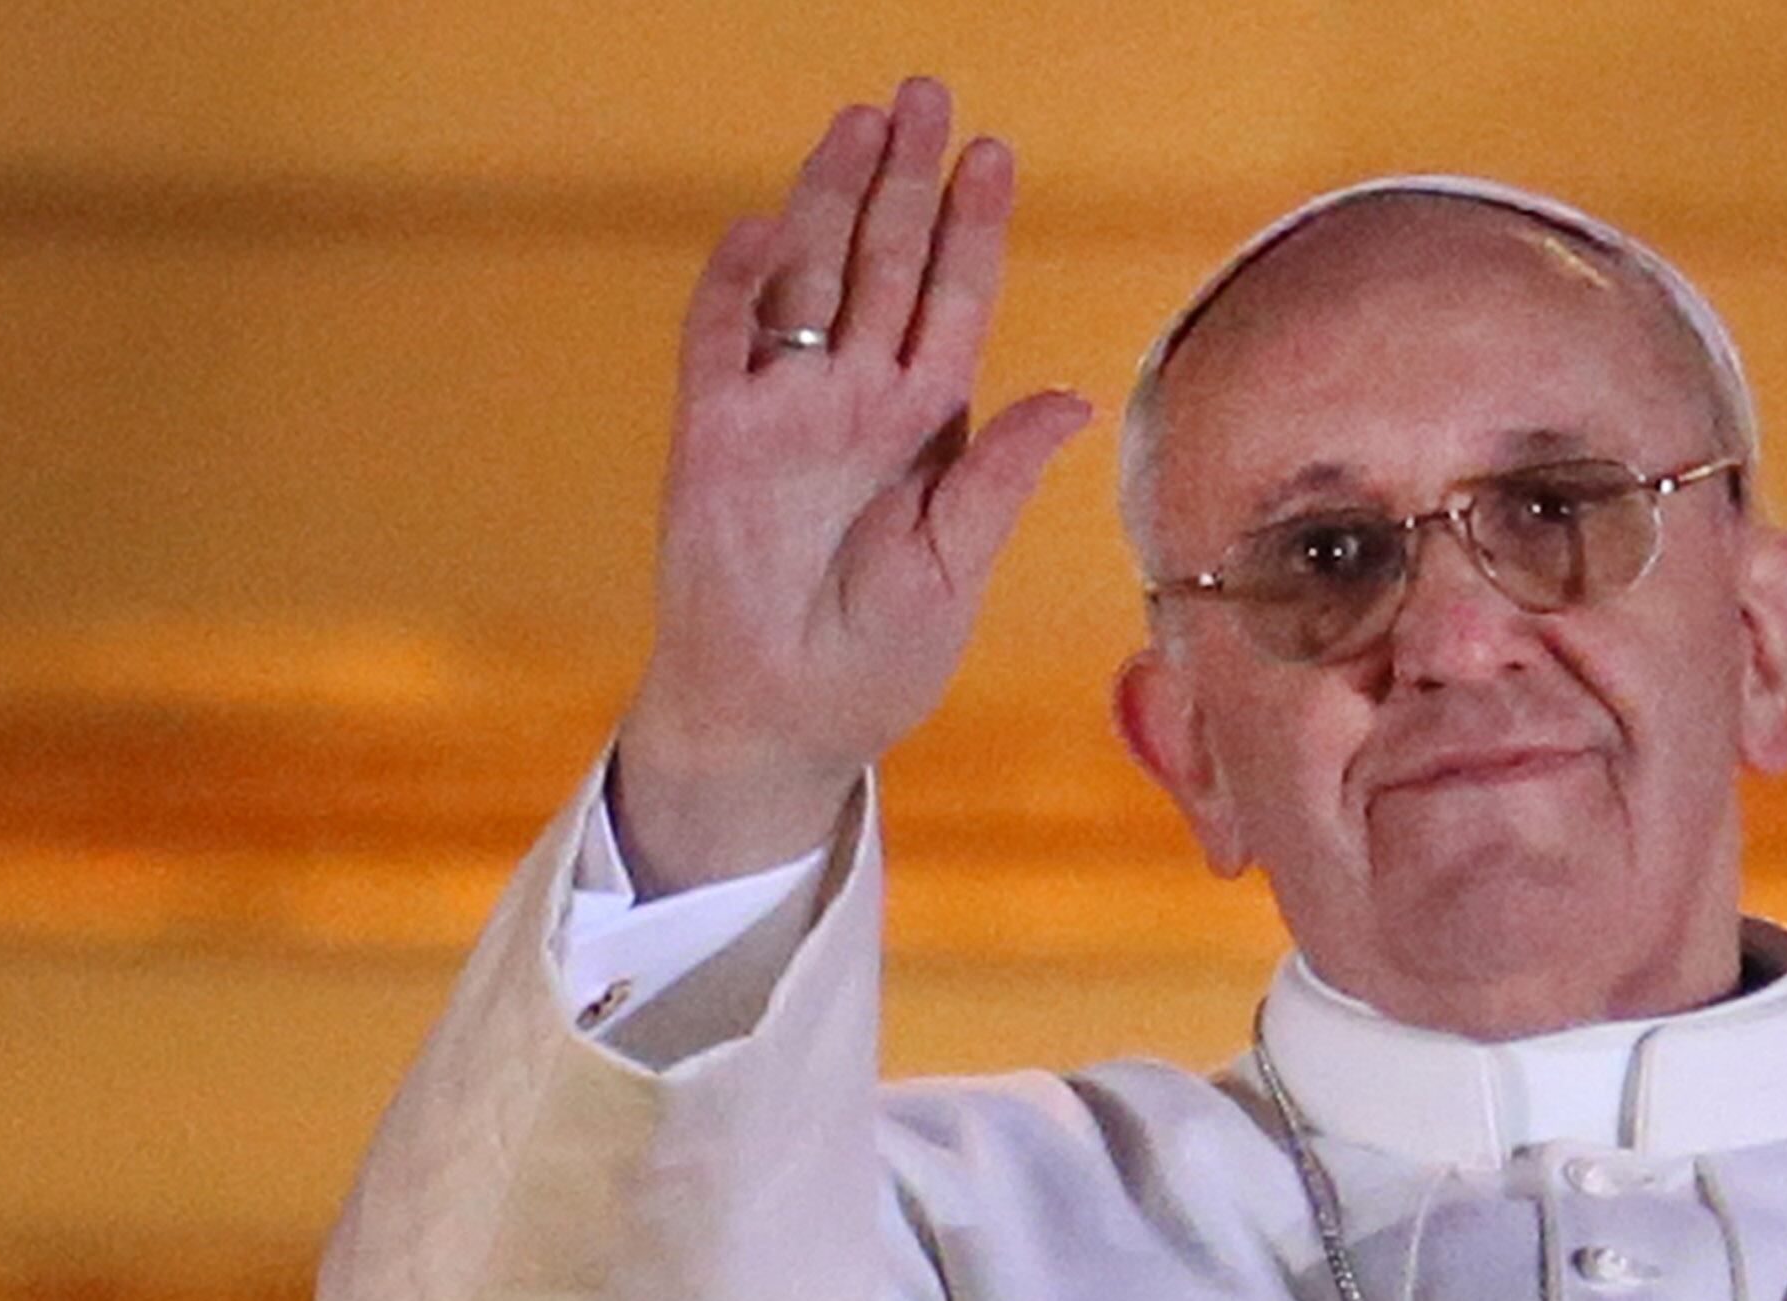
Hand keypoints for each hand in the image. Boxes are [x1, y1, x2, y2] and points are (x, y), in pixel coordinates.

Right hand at [613, 79, 1090, 892]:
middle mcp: (856, 404)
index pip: (953, 307)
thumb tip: (1073, 399)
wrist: (786, 720)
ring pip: (807, 281)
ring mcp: (782, 412)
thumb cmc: (878, 659)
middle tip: (926, 94)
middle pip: (883, 268)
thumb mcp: (957, 568)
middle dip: (904, 182)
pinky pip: (720, 344)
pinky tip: (763, 227)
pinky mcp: (712, 439)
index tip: (994, 156)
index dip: (973, 231)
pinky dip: (738, 287)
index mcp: (926, 432)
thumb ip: (1000, 478)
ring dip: (829, 204)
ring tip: (859, 123)